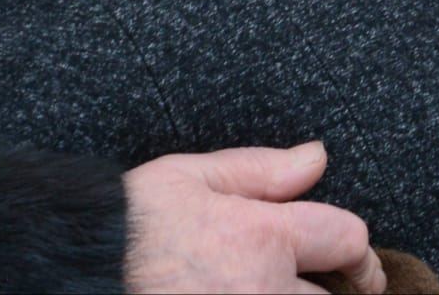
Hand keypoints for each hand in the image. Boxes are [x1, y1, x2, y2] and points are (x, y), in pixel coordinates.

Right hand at [124, 143, 384, 293]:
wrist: (81, 266)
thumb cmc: (130, 221)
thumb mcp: (191, 176)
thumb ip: (262, 170)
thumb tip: (317, 157)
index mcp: (262, 237)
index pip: (347, 240)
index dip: (357, 250)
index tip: (350, 261)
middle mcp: (265, 293)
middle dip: (332, 293)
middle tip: (313, 283)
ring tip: (266, 287)